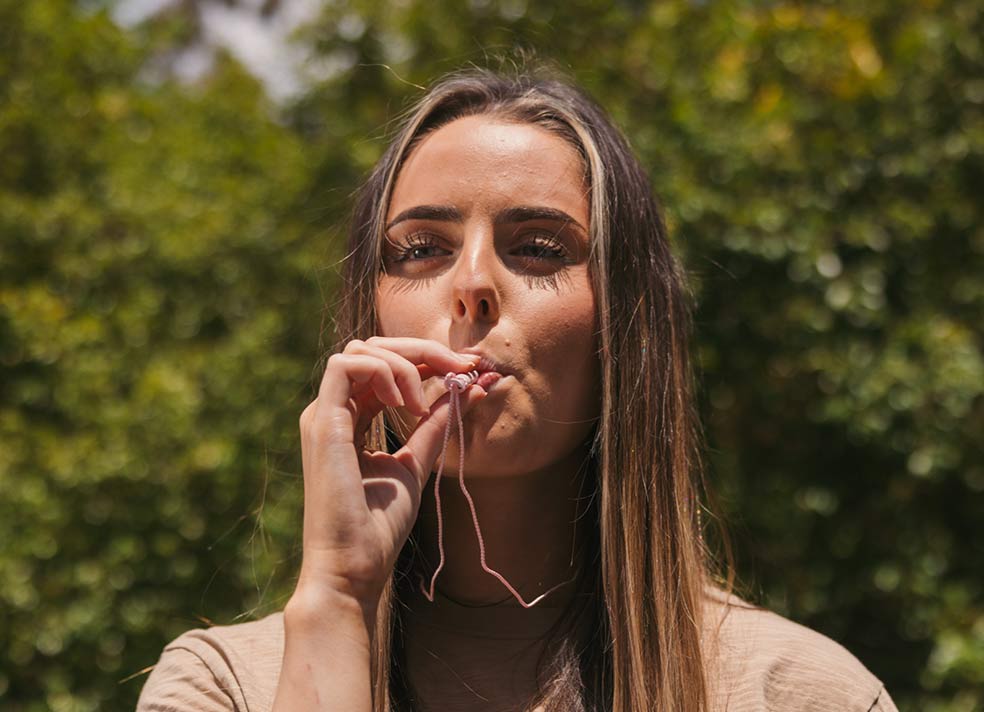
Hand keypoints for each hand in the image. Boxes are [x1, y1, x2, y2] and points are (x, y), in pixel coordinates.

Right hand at [290, 337, 486, 612]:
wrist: (354, 567)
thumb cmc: (379, 526)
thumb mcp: (416, 463)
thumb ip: (436, 424)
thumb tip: (470, 388)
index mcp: (352, 419)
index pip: (386, 366)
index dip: (428, 359)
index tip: (469, 369)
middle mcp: (334, 411)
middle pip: (373, 348)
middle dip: (423, 351)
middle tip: (462, 367)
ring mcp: (324, 415)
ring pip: (360, 350)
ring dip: (405, 362)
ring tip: (426, 403)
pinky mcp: (322, 423)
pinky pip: (345, 366)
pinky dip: (383, 371)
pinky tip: (408, 403)